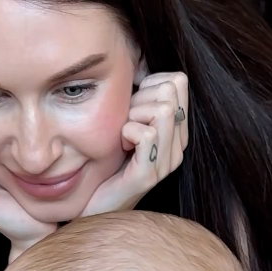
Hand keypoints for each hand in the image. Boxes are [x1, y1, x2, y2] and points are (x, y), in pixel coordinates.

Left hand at [81, 71, 189, 217]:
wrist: (93, 206)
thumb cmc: (106, 161)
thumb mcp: (125, 121)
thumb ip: (138, 97)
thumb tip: (138, 63)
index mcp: (176, 131)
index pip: (177, 80)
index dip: (150, 82)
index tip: (133, 104)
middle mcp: (178, 146)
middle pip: (170, 90)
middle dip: (140, 98)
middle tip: (125, 121)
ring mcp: (166, 163)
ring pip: (161, 109)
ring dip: (133, 115)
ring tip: (123, 134)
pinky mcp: (148, 176)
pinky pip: (144, 134)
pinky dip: (126, 131)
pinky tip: (120, 145)